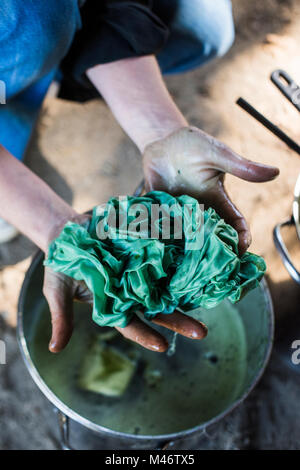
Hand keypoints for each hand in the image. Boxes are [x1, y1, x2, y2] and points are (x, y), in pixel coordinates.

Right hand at [43, 268, 206, 352]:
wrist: (69, 232)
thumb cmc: (62, 265)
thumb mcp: (58, 290)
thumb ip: (62, 317)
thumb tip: (54, 349)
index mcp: (113, 305)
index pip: (132, 325)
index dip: (146, 336)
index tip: (162, 345)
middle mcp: (131, 291)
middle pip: (158, 310)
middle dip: (180, 321)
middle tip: (202, 332)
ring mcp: (139, 272)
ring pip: (166, 286)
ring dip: (187, 292)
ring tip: (210, 298)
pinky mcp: (144, 252)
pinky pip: (164, 258)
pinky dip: (179, 262)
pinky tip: (199, 264)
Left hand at [143, 126, 279, 253]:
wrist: (162, 142)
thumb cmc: (193, 145)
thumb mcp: (217, 154)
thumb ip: (241, 167)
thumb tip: (275, 172)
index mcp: (216, 200)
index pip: (233, 223)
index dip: (240, 238)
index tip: (240, 250)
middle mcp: (198, 211)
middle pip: (209, 237)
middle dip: (211, 251)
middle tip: (209, 264)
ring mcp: (177, 213)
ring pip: (183, 238)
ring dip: (183, 248)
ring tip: (182, 260)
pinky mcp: (158, 211)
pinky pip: (158, 228)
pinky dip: (157, 237)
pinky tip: (156, 246)